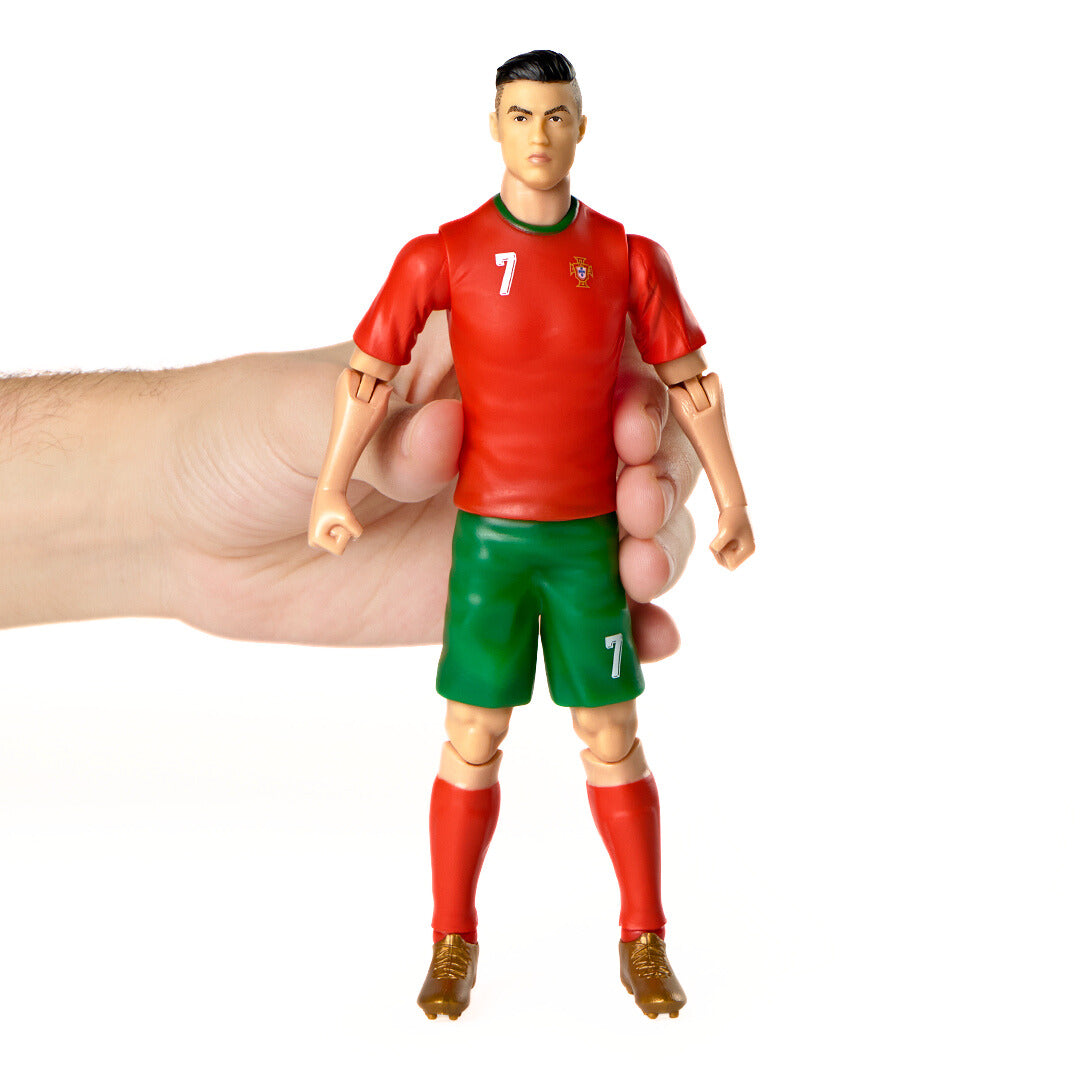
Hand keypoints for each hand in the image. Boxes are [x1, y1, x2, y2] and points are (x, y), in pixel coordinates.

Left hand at [152, 313, 701, 654]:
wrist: (186, 530)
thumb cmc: (236, 433)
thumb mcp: (300, 412)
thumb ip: (382, 434)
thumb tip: (452, 438)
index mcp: (475, 371)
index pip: (584, 359)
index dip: (630, 382)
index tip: (630, 417)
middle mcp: (509, 442)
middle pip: (621, 448)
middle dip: (654, 474)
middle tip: (637, 504)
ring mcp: (507, 521)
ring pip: (614, 529)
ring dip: (651, 548)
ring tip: (643, 573)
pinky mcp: (490, 590)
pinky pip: (570, 605)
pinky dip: (621, 624)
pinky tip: (646, 640)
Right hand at [308, 488, 363, 553]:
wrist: (329, 490)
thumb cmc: (336, 502)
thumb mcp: (348, 516)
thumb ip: (356, 530)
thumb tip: (358, 536)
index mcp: (315, 539)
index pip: (339, 551)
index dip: (344, 536)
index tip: (338, 522)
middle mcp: (314, 541)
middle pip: (340, 550)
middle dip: (344, 534)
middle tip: (338, 519)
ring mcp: (319, 539)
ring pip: (341, 544)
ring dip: (344, 530)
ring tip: (336, 517)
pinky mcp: (324, 535)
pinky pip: (342, 539)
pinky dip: (345, 528)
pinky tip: (336, 518)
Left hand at [710, 505, 754, 569]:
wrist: (733, 505)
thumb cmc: (731, 517)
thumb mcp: (725, 530)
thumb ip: (719, 544)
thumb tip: (714, 550)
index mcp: (749, 550)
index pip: (732, 565)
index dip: (724, 556)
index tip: (723, 542)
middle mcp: (747, 551)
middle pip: (728, 564)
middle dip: (720, 554)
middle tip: (718, 540)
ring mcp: (741, 548)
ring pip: (724, 559)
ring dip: (717, 550)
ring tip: (718, 536)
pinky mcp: (735, 544)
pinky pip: (722, 553)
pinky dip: (717, 546)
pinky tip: (720, 535)